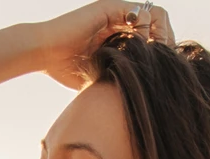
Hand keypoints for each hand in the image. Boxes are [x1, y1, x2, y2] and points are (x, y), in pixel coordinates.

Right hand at [35, 1, 175, 88]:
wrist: (43, 53)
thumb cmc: (63, 68)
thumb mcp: (99, 75)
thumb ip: (116, 77)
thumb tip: (136, 97)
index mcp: (117, 34)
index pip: (151, 35)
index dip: (161, 48)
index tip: (163, 65)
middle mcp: (119, 21)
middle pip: (158, 22)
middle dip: (165, 39)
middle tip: (164, 56)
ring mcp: (115, 12)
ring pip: (154, 14)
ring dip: (160, 32)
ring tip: (154, 50)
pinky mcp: (110, 7)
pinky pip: (140, 11)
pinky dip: (145, 27)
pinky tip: (140, 43)